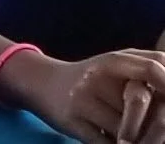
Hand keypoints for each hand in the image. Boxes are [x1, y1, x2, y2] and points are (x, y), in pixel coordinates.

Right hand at [30, 50, 164, 142]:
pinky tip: (114, 138)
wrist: (43, 83)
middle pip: (141, 102)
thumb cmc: (91, 78)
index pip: (152, 67)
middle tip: (157, 129)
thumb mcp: (115, 65)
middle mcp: (96, 75)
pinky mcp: (74, 121)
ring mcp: (83, 98)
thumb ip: (146, 68)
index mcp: (112, 60)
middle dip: (154, 121)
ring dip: (137, 138)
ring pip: (126, 129)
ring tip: (134, 134)